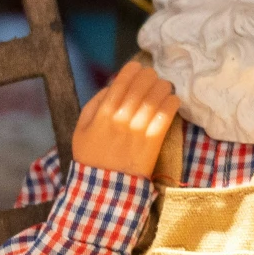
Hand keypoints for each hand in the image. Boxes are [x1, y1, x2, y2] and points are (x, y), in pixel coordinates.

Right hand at [70, 63, 179, 177]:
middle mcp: (121, 119)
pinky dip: (171, 103)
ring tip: (164, 86)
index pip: (122, 82)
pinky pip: (166, 116)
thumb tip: (112, 86)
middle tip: (153, 76)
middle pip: (141, 86)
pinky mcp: (153, 142)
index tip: (138, 66)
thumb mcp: (81, 128)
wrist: (105, 188)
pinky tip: (172, 100)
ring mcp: (138, 130)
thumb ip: (94, 104)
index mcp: (103, 114)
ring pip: (156, 98)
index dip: (133, 69)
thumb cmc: (91, 156)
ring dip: (163, 87)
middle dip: (150, 76)